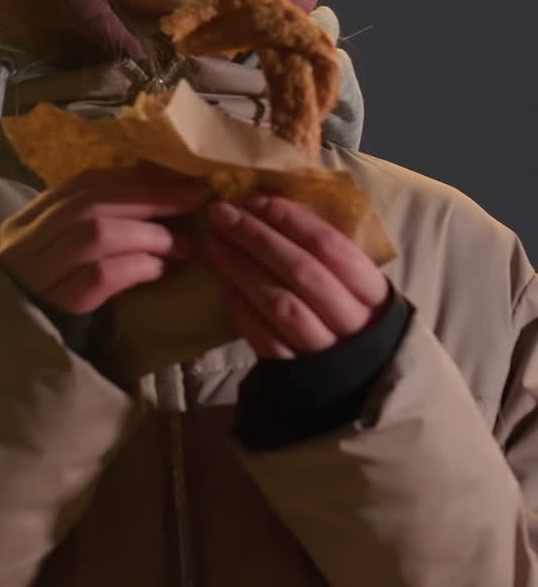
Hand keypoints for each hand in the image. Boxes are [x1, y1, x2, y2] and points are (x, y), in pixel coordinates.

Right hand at [0, 164, 208, 314]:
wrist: (18, 367)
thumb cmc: (52, 307)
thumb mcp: (61, 258)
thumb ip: (94, 227)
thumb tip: (158, 194)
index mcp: (26, 224)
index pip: (83, 183)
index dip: (133, 176)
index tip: (177, 175)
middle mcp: (24, 243)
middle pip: (92, 203)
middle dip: (150, 197)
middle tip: (194, 197)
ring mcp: (34, 276)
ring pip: (96, 234)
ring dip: (149, 233)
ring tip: (184, 243)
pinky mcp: (54, 308)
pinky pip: (101, 275)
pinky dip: (138, 266)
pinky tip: (162, 270)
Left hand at [201, 192, 389, 358]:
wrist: (360, 385)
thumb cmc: (354, 320)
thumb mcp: (357, 288)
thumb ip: (326, 258)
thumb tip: (269, 213)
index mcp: (374, 293)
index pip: (331, 247)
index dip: (292, 221)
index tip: (257, 201)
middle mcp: (352, 321)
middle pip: (301, 271)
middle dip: (257, 238)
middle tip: (222, 215)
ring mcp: (324, 351)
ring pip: (280, 303)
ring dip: (242, 269)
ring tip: (213, 245)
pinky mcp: (296, 373)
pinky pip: (265, 338)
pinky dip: (243, 310)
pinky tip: (225, 286)